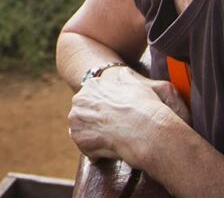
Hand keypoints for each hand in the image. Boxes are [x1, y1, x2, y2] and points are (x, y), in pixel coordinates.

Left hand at [67, 68, 188, 166]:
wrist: (146, 130)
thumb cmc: (144, 108)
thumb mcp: (136, 85)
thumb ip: (126, 78)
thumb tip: (123, 72)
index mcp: (91, 86)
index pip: (91, 100)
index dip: (104, 111)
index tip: (114, 118)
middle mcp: (79, 100)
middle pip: (84, 114)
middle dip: (96, 123)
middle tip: (113, 130)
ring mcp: (76, 119)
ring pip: (83, 130)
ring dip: (95, 137)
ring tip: (113, 140)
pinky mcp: (79, 138)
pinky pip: (85, 147)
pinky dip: (96, 151)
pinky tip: (111, 148)